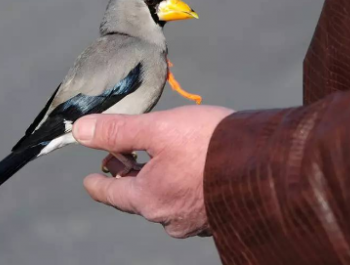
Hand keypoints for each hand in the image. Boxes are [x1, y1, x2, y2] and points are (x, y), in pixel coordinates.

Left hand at [72, 105, 233, 237]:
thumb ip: (118, 130)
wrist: (268, 164)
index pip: (112, 193)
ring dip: (160, 179)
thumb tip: (81, 130)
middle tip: (125, 158)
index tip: (89, 181)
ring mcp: (196, 220)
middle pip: (139, 196)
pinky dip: (184, 184)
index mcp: (150, 199)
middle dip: (130, 176)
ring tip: (162, 159)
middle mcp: (170, 218)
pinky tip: (194, 169)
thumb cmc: (210, 145)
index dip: (97, 184)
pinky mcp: (218, 213)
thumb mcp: (159, 128)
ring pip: (166, 199)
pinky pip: (190, 200)